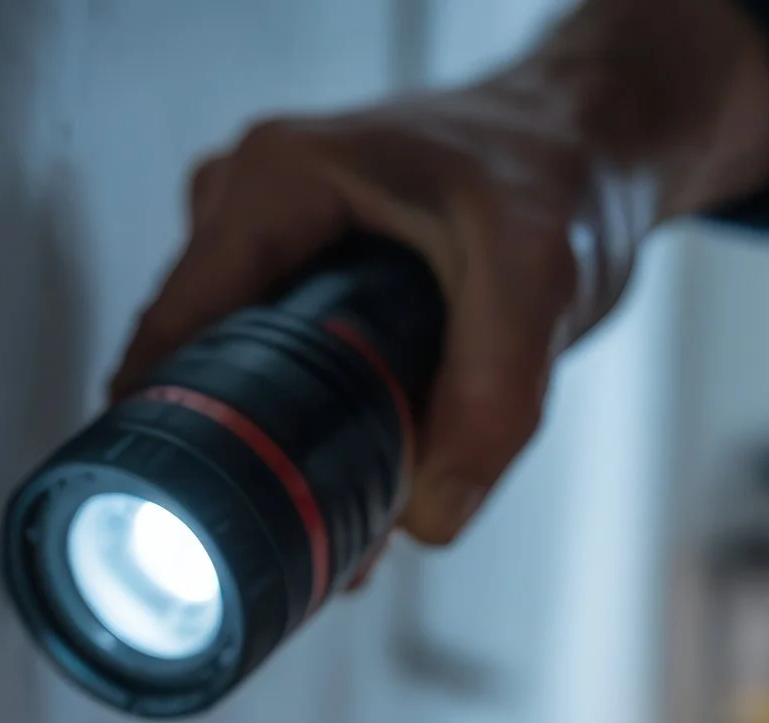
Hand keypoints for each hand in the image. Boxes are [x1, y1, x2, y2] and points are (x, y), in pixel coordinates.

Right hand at [110, 0, 768, 543]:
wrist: (594, 151)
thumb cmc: (563, 173)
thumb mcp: (541, 279)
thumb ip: (492, 399)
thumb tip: (429, 515)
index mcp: (277, 180)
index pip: (178, 319)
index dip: (173, 418)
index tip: (185, 504)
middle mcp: (253, 203)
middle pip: (202, 357)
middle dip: (248, 449)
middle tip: (308, 525)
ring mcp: (270, 241)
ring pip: (241, 372)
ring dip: (287, 446)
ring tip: (354, 510)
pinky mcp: (299, 276)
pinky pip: (278, 366)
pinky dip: (317, 425)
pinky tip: (364, 473)